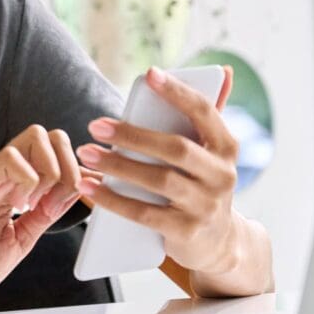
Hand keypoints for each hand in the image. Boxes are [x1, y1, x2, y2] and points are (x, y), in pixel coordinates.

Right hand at [0, 125, 80, 302]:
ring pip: (38, 137)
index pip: (58, 154)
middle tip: (56, 201)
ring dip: (50, 171)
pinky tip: (18, 206)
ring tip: (35, 204)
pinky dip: (28, 181)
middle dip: (70, 166)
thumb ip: (46, 215)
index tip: (79, 201)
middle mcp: (7, 172)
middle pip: (52, 136)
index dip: (78, 173)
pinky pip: (13, 157)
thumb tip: (74, 193)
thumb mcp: (21, 240)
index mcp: (17, 184)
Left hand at [75, 65, 243, 275]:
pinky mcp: (187, 232)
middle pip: (175, 148)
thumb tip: (223, 69)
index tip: (149, 74)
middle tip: (96, 125)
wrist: (218, 244)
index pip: (205, 112)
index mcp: (227, 148)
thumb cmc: (202, 185)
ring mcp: (206, 206)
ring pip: (158, 180)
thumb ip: (208, 115)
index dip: (178, 92)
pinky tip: (90, 188)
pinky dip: (113, 200)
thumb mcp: (211, 153)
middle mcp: (222, 176)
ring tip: (87, 153)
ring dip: (117, 165)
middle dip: (132, 135)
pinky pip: (144, 214)